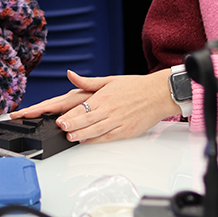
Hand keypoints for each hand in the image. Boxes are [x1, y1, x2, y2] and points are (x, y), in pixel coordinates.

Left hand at [12, 70, 177, 143]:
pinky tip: (86, 141)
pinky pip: (108, 137)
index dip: (70, 114)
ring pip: (97, 130)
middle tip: (61, 128)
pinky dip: (96, 140)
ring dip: (82, 134)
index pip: (83, 107)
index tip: (58, 118)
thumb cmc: (135, 87)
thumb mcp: (109, 80)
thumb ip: (87, 82)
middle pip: (88, 120)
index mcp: (104, 97)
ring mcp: (118, 121)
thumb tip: (70, 75)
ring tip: (70, 137)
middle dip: (73, 125)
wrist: (158, 94)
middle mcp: (110, 110)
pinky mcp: (126, 131)